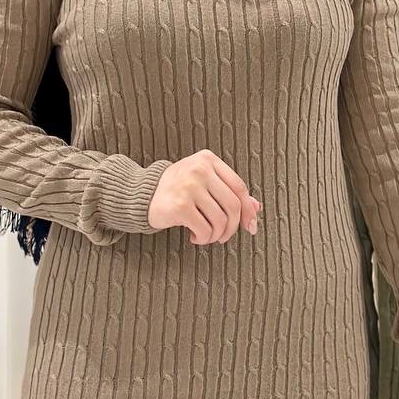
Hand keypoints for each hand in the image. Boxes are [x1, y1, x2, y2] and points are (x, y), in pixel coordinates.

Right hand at [147, 149, 261, 244]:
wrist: (142, 194)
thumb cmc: (177, 189)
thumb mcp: (204, 182)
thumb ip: (228, 191)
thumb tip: (256, 207)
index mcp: (208, 160)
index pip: (239, 187)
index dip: (248, 210)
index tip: (251, 227)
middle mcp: (200, 169)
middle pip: (233, 205)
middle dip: (232, 228)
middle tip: (223, 237)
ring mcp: (189, 186)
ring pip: (220, 220)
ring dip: (216, 235)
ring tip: (206, 236)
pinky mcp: (180, 205)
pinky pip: (205, 229)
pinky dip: (203, 238)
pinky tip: (194, 236)